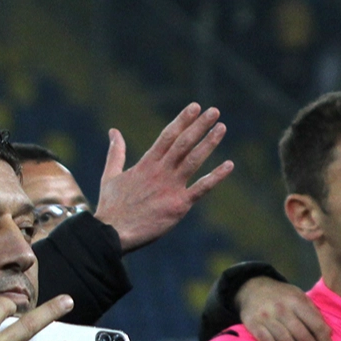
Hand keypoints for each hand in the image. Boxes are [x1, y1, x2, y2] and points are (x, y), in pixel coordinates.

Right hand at [95, 102, 234, 252]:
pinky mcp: (179, 205)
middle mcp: (160, 172)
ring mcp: (170, 188)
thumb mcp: (110, 175)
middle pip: (183, 143)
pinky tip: (229, 165)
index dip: (183, 120)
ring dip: (209, 143)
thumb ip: (116, 152)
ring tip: (222, 128)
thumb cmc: (112, 207)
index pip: (167, 136)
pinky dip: (216, 177)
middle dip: (199, 125)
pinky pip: (201, 189)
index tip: (195, 107)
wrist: (112, 233)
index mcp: (145, 164)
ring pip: (193, 160)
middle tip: (215, 111)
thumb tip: (114, 131)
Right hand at [235, 277, 334, 340]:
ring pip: (285, 340)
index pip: (315, 324)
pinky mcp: (253, 325)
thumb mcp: (299, 296)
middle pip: (301, 334)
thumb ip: (314, 313)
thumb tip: (328, 333)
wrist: (252, 288)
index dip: (325, 340)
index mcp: (297, 301)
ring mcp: (267, 317)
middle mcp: (282, 309)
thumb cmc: (281, 295)